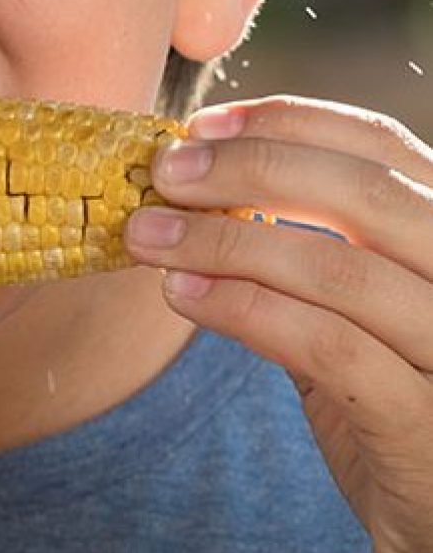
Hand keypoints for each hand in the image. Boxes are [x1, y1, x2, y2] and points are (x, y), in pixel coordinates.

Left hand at [125, 95, 432, 552]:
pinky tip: (183, 294)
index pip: (378, 143)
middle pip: (364, 192)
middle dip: (248, 169)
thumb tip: (190, 188)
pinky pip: (330, 351)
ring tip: (148, 235)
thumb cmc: (389, 408)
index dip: (285, 122)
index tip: (202, 125)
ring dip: (225, 242)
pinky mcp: (431, 431)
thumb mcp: (352, 312)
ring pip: (339, 270)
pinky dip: (245, 311)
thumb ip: (299, 249)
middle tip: (164, 172)